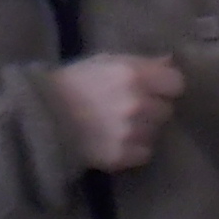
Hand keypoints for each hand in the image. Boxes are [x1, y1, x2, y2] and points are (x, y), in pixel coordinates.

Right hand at [46, 53, 184, 171]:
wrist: (41, 116)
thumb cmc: (73, 82)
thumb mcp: (105, 61)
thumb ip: (140, 62)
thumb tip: (169, 62)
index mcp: (133, 74)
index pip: (176, 83)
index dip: (165, 85)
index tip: (155, 88)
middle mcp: (137, 104)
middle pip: (167, 110)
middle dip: (153, 108)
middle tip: (132, 107)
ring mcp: (130, 132)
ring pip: (156, 132)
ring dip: (144, 129)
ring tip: (120, 124)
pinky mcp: (122, 156)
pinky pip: (144, 153)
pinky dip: (135, 149)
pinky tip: (116, 140)